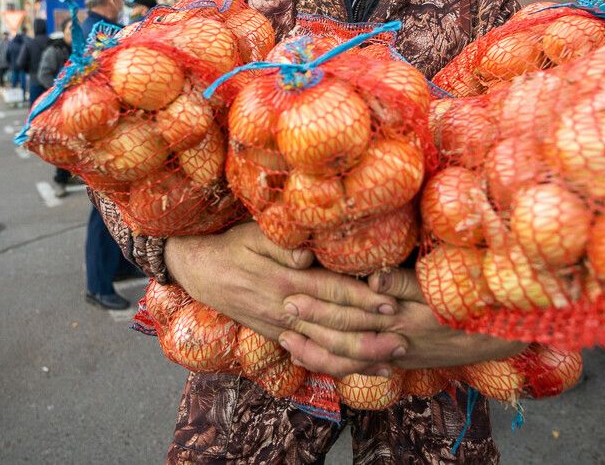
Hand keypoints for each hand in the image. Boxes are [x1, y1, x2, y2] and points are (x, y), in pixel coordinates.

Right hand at [164, 221, 396, 346]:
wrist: (199, 271)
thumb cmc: (231, 246)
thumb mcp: (252, 235)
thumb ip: (281, 244)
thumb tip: (306, 255)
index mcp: (285, 280)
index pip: (331, 291)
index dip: (362, 298)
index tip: (390, 303)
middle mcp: (286, 308)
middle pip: (335, 324)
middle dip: (371, 332)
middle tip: (404, 337)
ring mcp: (282, 328)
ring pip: (326, 348)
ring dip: (360, 356)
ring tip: (392, 360)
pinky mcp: (278, 338)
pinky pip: (312, 357)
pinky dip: (338, 365)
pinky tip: (363, 370)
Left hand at [279, 268, 524, 377]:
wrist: (501, 333)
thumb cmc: (472, 300)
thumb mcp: (440, 285)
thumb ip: (404, 280)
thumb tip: (371, 276)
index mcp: (398, 315)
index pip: (348, 309)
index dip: (318, 302)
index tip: (291, 291)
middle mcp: (393, 338)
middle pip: (341, 334)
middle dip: (309, 325)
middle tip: (281, 314)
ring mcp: (396, 353)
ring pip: (349, 357)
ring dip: (317, 350)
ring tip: (290, 343)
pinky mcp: (402, 359)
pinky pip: (364, 367)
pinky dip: (340, 364)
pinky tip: (322, 360)